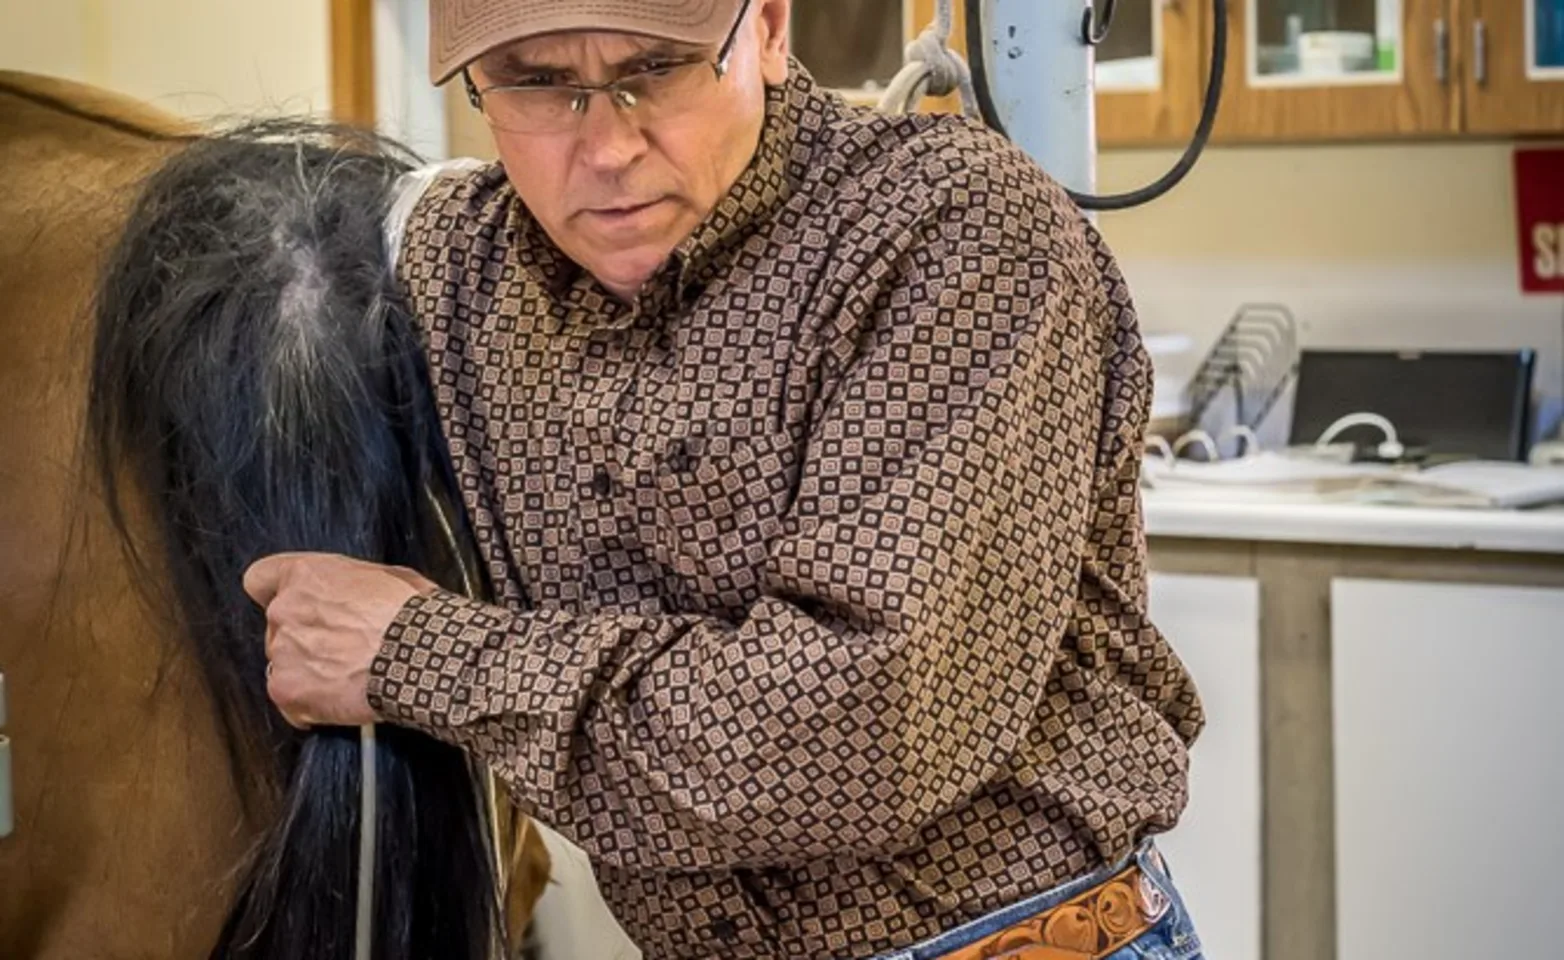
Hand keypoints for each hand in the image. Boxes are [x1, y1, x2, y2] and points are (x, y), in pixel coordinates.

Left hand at [243, 553, 436, 728]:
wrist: (421, 657)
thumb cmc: (412, 616)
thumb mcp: (387, 576)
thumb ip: (352, 583)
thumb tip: (358, 594)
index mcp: (306, 576)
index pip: (260, 579)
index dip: (275, 593)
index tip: (291, 605)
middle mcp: (284, 610)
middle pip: (278, 627)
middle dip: (306, 638)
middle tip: (341, 649)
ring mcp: (281, 652)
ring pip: (284, 665)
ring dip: (309, 672)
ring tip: (348, 677)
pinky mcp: (286, 690)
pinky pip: (290, 701)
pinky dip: (312, 706)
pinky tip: (342, 698)